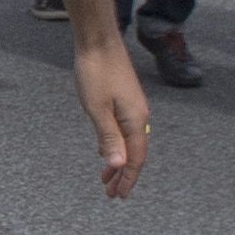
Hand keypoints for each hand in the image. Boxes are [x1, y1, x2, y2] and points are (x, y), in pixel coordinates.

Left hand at [73, 26, 151, 200]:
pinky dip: (116, 144)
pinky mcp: (125, 99)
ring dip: (118, 160)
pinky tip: (105, 150)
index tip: (117, 195)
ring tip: (106, 176)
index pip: (135, 158)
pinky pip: (124, 130)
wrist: (98, 39)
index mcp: (135, 120)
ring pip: (129, 141)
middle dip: (123, 174)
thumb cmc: (95, 72)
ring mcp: (133, 107)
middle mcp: (139, 115)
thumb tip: (118, 164)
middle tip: (110, 192)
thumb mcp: (97, 109)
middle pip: (135, 153)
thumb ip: (108, 137)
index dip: (127, 178)